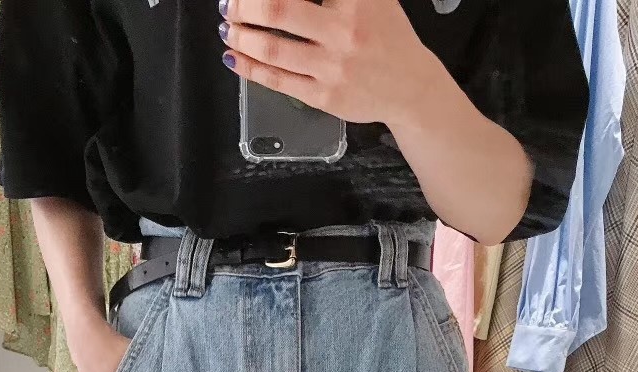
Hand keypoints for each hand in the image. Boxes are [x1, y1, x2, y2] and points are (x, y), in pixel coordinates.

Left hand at [219, 0, 428, 127]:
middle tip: (229, 3)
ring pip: (274, 50)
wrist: (410, 86)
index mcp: (354, 0)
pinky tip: (235, 58)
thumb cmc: (385, 34)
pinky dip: (251, 69)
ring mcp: (332, 68)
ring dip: (243, 37)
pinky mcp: (324, 96)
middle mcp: (342, 32)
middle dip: (245, 4)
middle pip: (280, 11)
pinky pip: (279, 81)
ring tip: (227, 28)